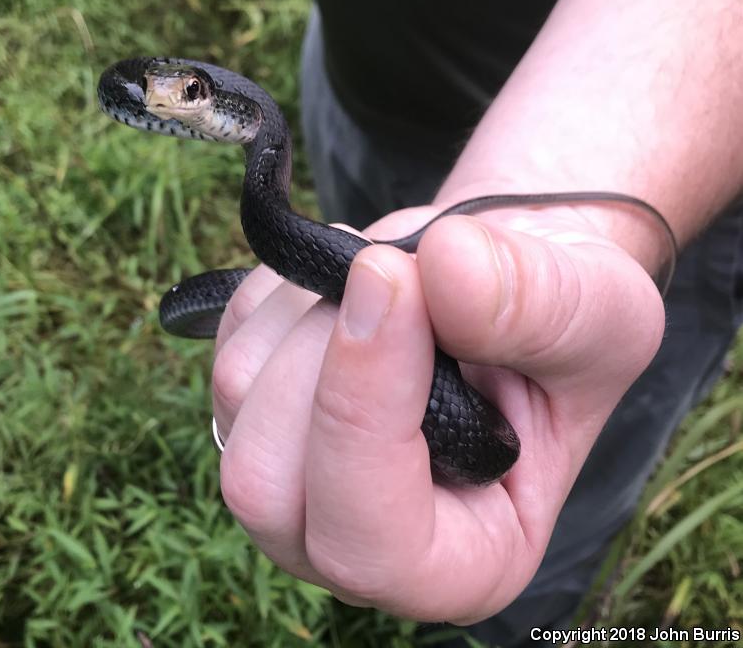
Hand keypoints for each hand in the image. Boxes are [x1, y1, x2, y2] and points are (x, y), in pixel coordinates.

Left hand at [212, 205, 664, 622]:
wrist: (515, 286)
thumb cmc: (570, 324)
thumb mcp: (602, 313)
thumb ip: (541, 304)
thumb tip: (444, 270)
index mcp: (460, 561)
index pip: (368, 542)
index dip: (362, 411)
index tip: (396, 283)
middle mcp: (355, 538)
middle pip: (266, 483)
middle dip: (325, 352)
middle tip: (399, 273)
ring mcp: (294, 475)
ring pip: (236, 397)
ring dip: (310, 305)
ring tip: (391, 276)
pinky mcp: (256, 408)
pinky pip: (228, 339)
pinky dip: (282, 288)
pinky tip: (348, 285)